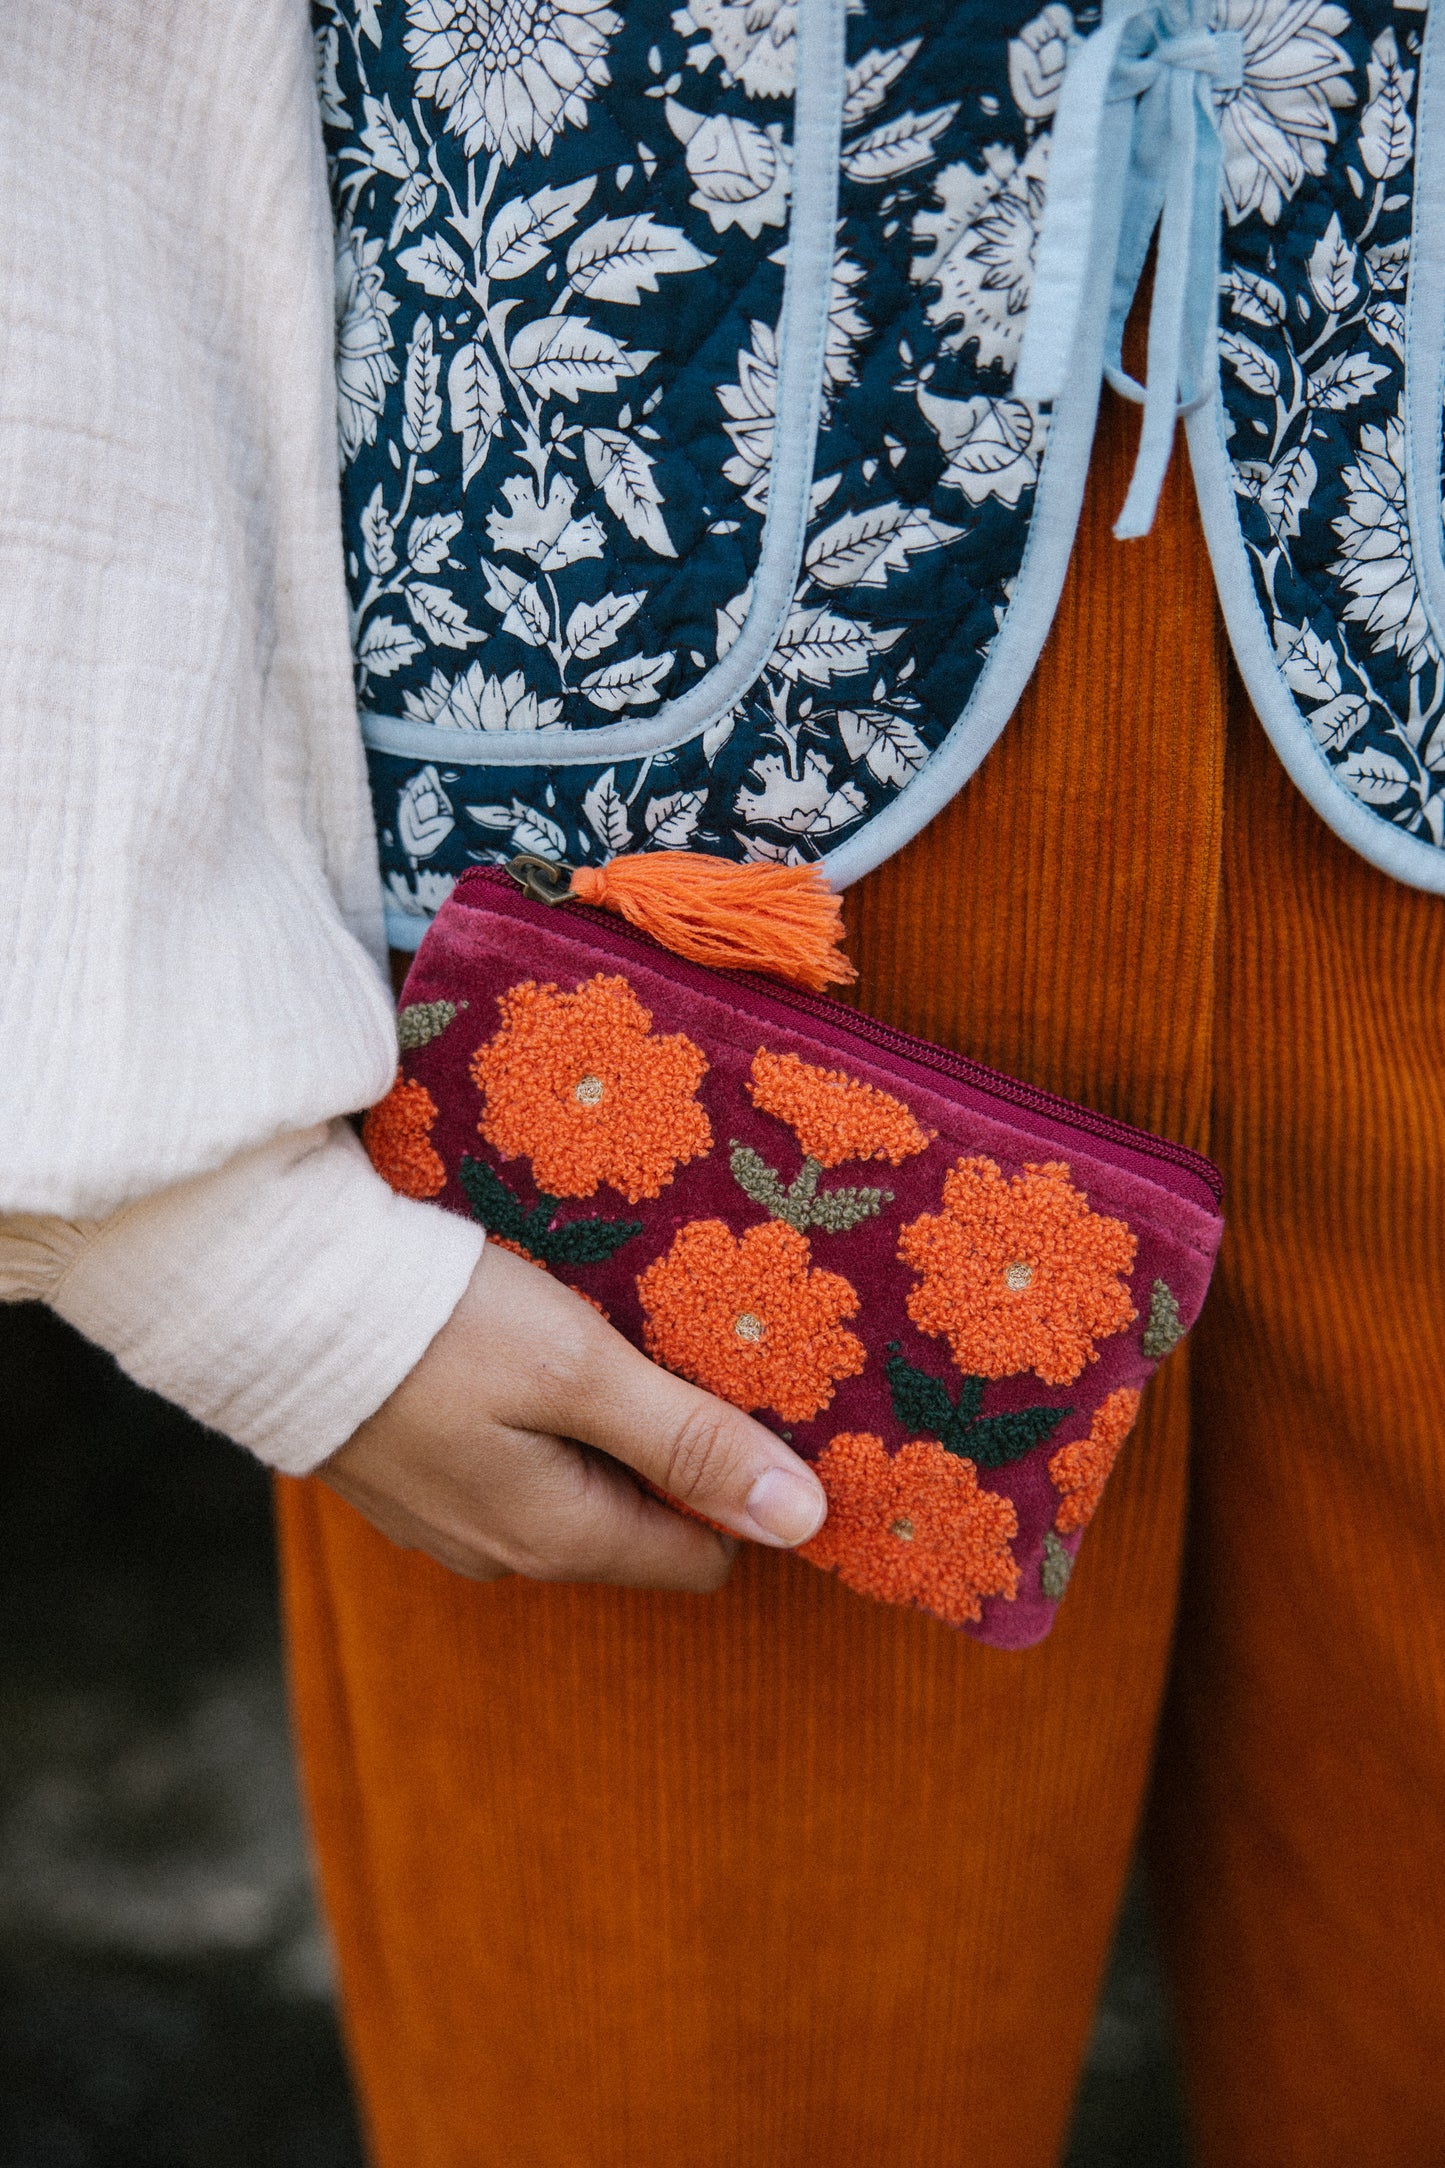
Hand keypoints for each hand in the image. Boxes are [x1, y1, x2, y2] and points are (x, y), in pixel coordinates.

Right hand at [320, 1241, 827, 1591]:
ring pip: (572, 1491)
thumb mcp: (583, 1371)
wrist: (269, 1295)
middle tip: (673, 1351)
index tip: (743, 1399)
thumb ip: (692, 1442)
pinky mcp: (406, 1479)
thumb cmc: (440, 1326)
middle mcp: (503, 1554)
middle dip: (670, 1451)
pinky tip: (519, 1352)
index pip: (703, 1559)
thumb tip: (805, 1519)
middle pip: (638, 1524)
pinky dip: (533, 1419)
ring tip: (598, 1341)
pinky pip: (508, 1466)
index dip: (738, 1486)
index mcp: (560, 1540)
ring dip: (600, 1429)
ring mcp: (446, 1523)